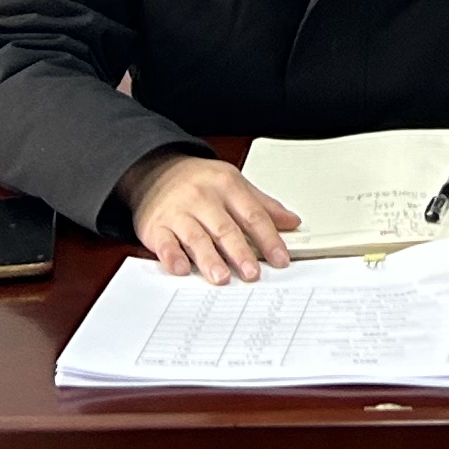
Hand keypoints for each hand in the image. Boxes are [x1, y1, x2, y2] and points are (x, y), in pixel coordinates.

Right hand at [125, 149, 301, 284]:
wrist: (155, 170)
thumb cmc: (200, 182)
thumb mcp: (234, 184)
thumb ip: (263, 205)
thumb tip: (292, 222)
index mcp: (227, 186)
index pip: (253, 215)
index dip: (269, 238)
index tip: (281, 259)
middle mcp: (203, 198)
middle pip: (225, 228)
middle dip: (240, 252)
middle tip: (252, 274)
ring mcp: (179, 212)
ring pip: (196, 237)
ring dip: (209, 259)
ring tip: (221, 277)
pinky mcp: (157, 227)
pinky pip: (165, 243)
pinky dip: (172, 256)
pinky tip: (181, 269)